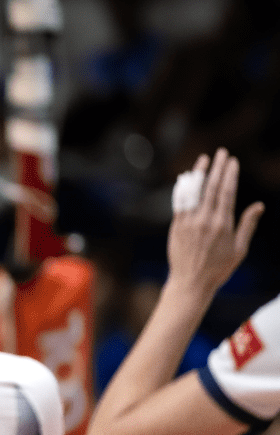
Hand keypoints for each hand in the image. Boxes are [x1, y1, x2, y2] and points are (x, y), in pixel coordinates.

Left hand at [167, 147, 263, 296]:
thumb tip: (258, 205)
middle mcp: (204, 220)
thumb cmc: (219, 268)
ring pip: (193, 191)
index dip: (230, 175)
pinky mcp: (176, 225)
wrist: (190, 282)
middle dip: (217, 167)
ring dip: (199, 172)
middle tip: (222, 152)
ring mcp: (188, 221)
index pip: (227, 192)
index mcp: (223, 224)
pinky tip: (188, 176)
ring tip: (204, 158)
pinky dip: (185, 187)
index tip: (233, 161)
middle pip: (211, 187)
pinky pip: (180, 201)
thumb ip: (247, 224)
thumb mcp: (240, 249)